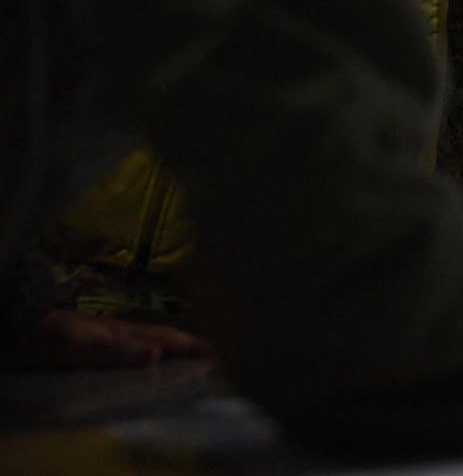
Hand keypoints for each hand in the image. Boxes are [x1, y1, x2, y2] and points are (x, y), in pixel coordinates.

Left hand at [0, 309, 211, 370]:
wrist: (13, 326)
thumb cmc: (49, 338)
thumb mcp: (83, 345)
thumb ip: (118, 350)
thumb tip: (159, 356)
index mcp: (124, 332)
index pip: (166, 339)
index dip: (192, 345)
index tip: (220, 353)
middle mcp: (120, 332)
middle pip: (161, 337)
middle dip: (187, 343)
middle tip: (212, 354)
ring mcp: (105, 336)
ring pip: (147, 340)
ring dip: (169, 347)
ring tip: (186, 356)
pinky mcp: (90, 344)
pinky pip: (130, 348)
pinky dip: (146, 352)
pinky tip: (142, 358)